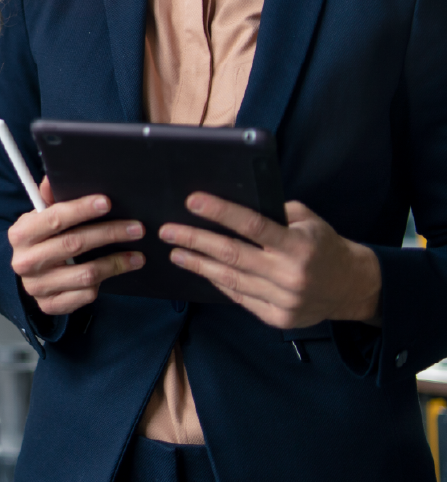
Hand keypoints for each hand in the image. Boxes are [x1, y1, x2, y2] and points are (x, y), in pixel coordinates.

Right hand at [8, 177, 144, 316]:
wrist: (27, 275)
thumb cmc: (40, 240)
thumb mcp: (40, 218)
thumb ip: (49, 199)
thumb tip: (53, 178)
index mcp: (20, 234)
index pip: (54, 219)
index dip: (81, 209)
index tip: (107, 202)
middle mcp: (25, 261)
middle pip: (74, 244)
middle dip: (109, 233)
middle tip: (136, 229)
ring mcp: (37, 286)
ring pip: (86, 274)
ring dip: (116, 263)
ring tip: (137, 255)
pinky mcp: (50, 305)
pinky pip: (85, 295)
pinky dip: (103, 283)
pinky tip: (114, 273)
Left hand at [162, 195, 380, 329]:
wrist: (352, 287)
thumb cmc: (323, 246)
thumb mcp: (307, 221)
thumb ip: (274, 213)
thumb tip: (233, 202)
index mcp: (298, 246)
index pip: (251, 225)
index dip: (220, 212)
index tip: (192, 201)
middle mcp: (288, 274)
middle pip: (231, 255)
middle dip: (194, 240)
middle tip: (167, 231)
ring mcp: (282, 300)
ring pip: (230, 279)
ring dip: (198, 264)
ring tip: (175, 251)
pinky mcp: (277, 318)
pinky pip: (239, 297)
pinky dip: (218, 282)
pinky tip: (201, 269)